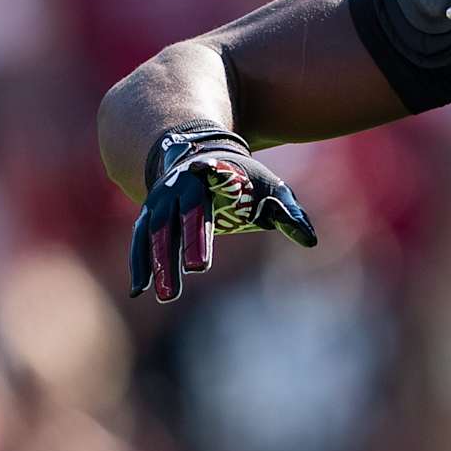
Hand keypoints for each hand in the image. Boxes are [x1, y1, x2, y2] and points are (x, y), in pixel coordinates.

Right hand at [128, 128, 317, 303]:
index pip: (214, 174)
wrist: (195, 155)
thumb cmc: (242, 181)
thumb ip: (289, 213)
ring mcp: (159, 200)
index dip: (212, 172)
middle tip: (198, 267)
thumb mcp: (270, 189)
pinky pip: (140, 240)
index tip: (206, 169)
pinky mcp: (147, 216)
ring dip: (159, 261)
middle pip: (182, 211)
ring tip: (167, 295)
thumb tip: (311, 240)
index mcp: (214, 172)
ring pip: (155, 231)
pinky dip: (139, 263)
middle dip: (188, 238)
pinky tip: (140, 291)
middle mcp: (180, 184)